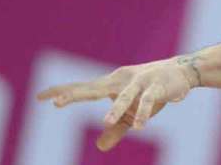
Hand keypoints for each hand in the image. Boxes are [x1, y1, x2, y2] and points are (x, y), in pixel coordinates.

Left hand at [36, 56, 200, 151]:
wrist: (181, 73)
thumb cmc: (150, 92)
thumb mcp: (131, 114)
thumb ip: (115, 129)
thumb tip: (99, 147)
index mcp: (110, 86)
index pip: (82, 89)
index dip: (62, 92)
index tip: (39, 97)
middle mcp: (120, 81)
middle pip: (94, 89)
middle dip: (76, 95)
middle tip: (56, 103)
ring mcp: (139, 82)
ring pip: (126, 96)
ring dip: (117, 108)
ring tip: (107, 121)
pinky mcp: (157, 87)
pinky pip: (149, 101)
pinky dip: (144, 113)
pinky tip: (140, 125)